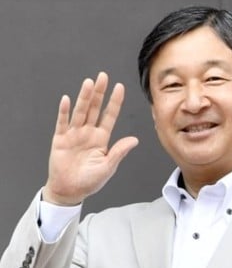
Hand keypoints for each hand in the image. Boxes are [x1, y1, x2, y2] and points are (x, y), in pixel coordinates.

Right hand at [43, 72, 138, 205]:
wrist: (70, 190)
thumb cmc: (90, 180)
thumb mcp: (108, 166)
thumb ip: (119, 152)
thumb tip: (135, 139)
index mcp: (101, 139)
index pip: (109, 116)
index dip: (114, 102)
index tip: (120, 87)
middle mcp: (88, 133)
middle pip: (94, 108)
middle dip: (99, 93)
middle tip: (103, 76)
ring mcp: (74, 135)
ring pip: (80, 112)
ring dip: (84, 97)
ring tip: (88, 83)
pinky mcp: (60, 139)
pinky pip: (62, 123)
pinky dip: (64, 112)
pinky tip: (67, 100)